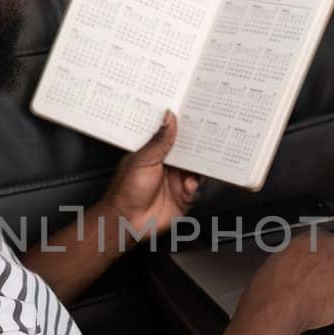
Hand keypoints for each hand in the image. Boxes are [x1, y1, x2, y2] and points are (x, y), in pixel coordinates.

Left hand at [103, 110, 200, 236]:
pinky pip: (197, 189)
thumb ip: (159, 140)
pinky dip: (196, 187)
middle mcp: (169, 166)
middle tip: (207, 138)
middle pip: (190, 152)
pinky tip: (188, 186)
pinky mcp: (184, 197)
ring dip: (198, 168)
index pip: (175, 136)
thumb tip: (169, 117)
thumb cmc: (126, 190)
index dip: (185, 127)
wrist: (126, 220)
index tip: (196, 114)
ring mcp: (177, 181)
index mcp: (157, 153)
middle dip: (199, 146)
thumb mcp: (143, 160)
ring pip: (196, 170)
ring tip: (195, 167)